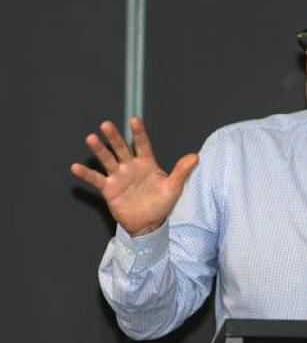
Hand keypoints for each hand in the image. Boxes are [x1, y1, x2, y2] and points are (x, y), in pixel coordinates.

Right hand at [70, 117, 197, 236]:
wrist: (148, 223)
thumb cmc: (162, 203)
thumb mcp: (174, 187)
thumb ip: (181, 171)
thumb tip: (195, 156)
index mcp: (147, 163)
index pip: (142, 144)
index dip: (139, 133)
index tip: (134, 119)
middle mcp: (131, 166)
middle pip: (121, 148)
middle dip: (115, 137)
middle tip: (106, 124)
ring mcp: (119, 177)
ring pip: (107, 159)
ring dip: (99, 149)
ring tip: (91, 138)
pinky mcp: (109, 189)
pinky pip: (96, 179)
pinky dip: (86, 174)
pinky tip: (75, 167)